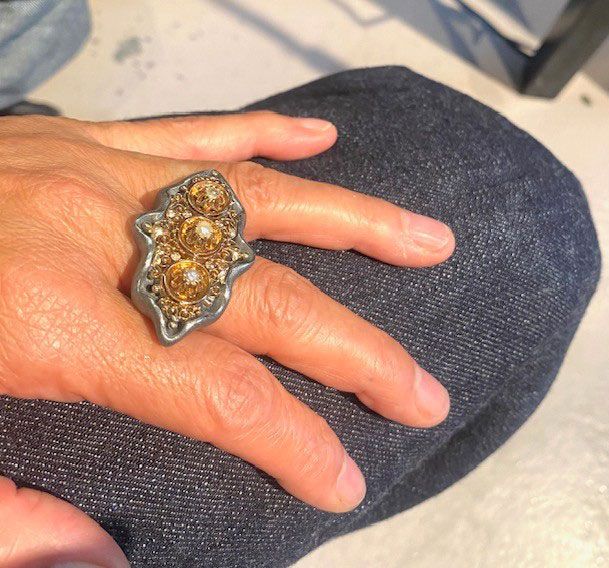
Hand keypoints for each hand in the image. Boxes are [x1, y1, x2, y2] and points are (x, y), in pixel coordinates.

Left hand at [0, 112, 453, 513]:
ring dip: (351, 222)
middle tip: (422, 393)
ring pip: (253, 195)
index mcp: (50, 322)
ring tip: (427, 240)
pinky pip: (193, 130)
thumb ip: (7, 518)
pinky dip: (264, 132)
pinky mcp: (82, 139)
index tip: (344, 479)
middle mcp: (95, 237)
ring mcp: (97, 173)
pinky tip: (319, 138)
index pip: (218, 392)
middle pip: (265, 298)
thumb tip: (101, 553)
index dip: (295, 442)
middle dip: (355, 352)